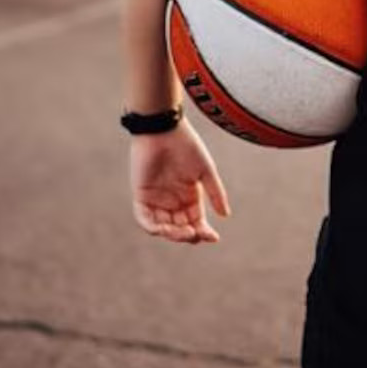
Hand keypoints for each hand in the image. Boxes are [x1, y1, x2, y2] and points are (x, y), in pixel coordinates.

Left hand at [129, 118, 231, 244]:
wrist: (164, 130)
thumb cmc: (187, 146)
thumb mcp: (205, 170)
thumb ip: (215, 193)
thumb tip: (225, 216)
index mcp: (189, 196)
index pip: (196, 221)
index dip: (204, 232)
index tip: (214, 237)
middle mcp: (173, 201)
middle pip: (180, 228)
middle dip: (188, 235)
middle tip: (196, 234)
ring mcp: (156, 200)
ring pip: (163, 227)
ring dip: (173, 234)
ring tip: (185, 233)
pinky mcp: (141, 196)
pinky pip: (145, 219)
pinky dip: (153, 228)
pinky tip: (165, 229)